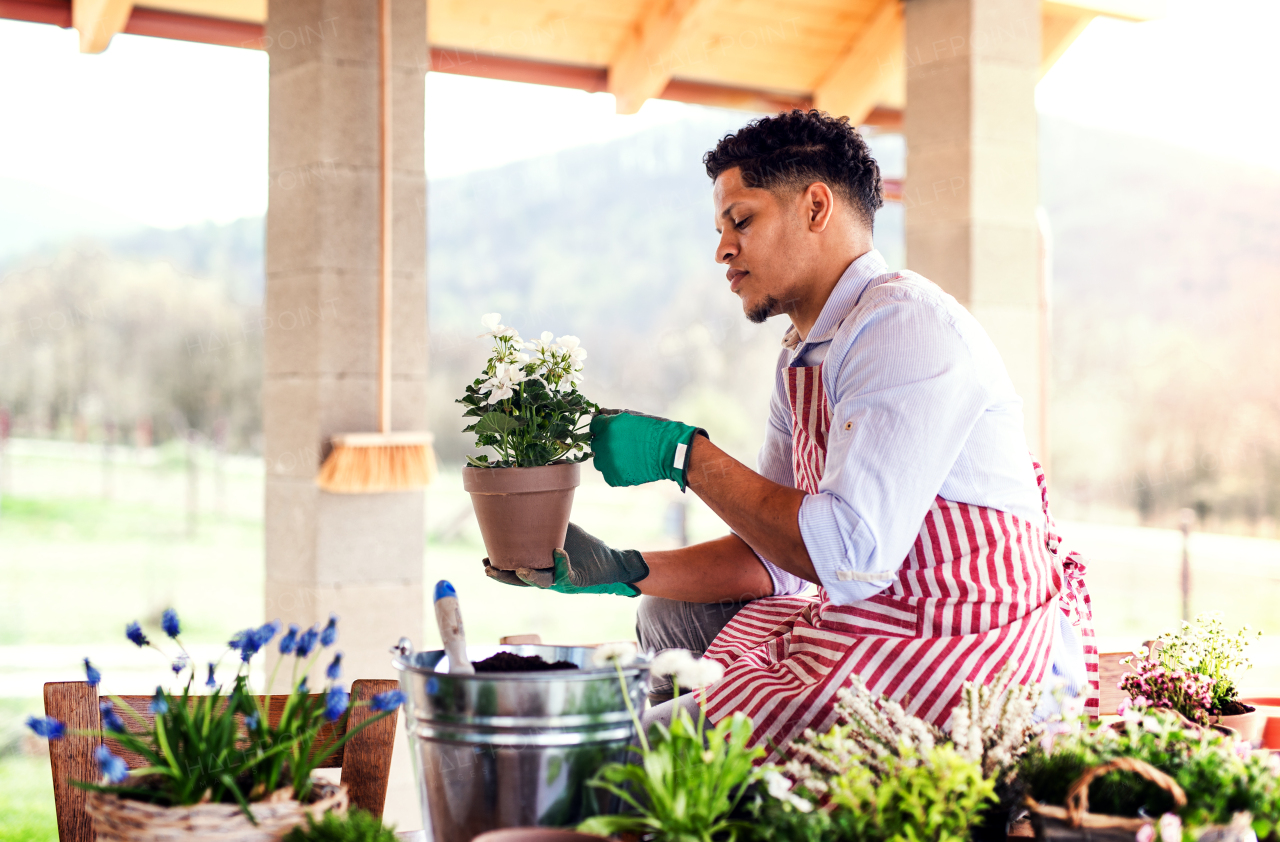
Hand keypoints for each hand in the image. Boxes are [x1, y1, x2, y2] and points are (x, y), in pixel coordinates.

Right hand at [482, 523, 648, 596]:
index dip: (500, 567)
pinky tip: (558, 552)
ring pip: (541, 583)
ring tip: (519, 569)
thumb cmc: (583, 548)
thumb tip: (530, 498)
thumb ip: (545, 523)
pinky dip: (562, 563)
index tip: (484, 560)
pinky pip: (567, 574)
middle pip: (521, 581)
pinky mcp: (577, 581)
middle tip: (489, 569)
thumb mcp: (561, 532)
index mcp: (539, 566)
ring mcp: (561, 581)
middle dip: (505, 577)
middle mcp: (547, 577)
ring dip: (529, 577)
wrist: (610, 562)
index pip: (515, 569)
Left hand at [590, 410, 705, 488]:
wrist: (670, 452)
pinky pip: (609, 474)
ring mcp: (608, 463)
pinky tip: (631, 465)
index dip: (603, 427)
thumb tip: (598, 412)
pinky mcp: (614, 478)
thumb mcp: (633, 416)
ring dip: (609, 458)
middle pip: (595, 444)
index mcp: (607, 427)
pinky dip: (617, 471)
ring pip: (600, 461)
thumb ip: (612, 414)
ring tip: (628, 456)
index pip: (594, 426)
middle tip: (624, 444)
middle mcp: (604, 445)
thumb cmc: (654, 430)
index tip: (613, 430)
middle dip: (606, 443)